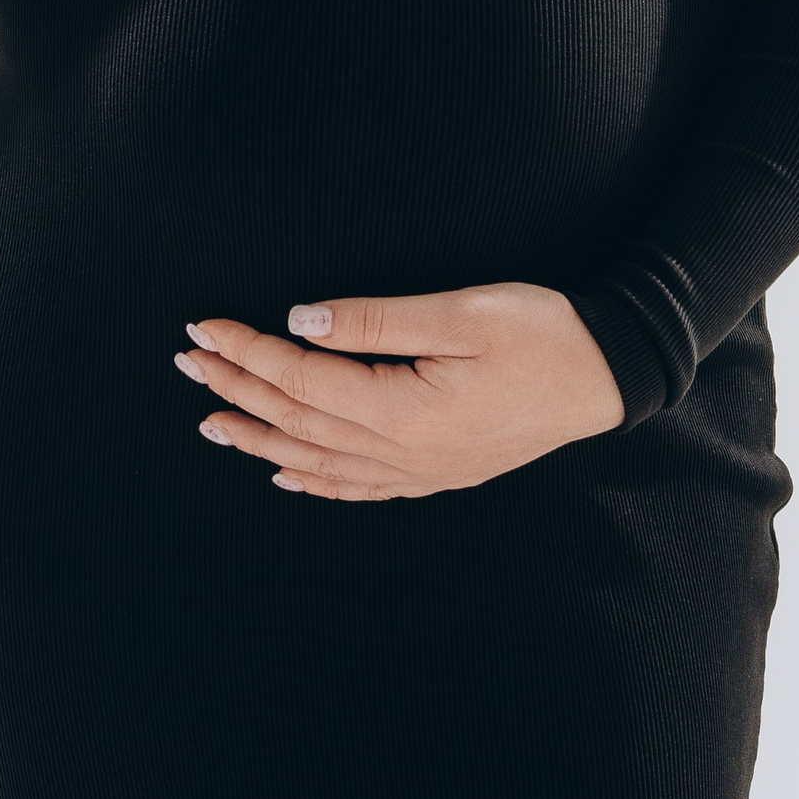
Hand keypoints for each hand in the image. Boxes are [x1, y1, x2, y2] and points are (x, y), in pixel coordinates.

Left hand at [171, 281, 625, 498]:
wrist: (610, 375)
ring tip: (214, 421)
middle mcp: (405, 453)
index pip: (303, 380)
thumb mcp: (461, 312)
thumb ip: (377, 320)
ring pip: (320, 460)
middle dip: (239, 389)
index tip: (203, 328)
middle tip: (188, 364)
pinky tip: (288, 475)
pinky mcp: (439, 472)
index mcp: (405, 410)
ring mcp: (422, 471)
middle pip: (300, 422)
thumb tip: (302, 322)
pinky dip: (316, 481)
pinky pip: (361, 486)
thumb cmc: (543, 333)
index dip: (248, 352)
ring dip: (262, 437)